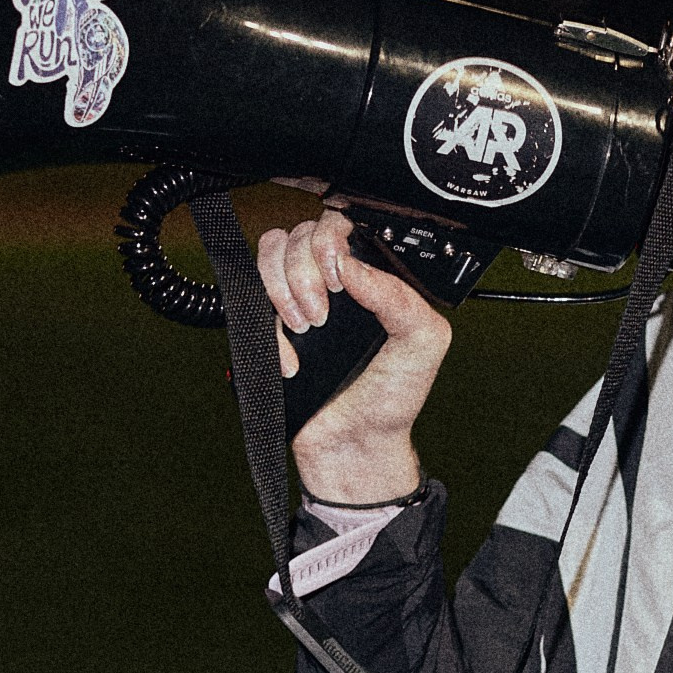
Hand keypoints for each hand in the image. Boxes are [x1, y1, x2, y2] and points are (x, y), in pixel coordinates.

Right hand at [256, 202, 451, 500]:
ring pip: (269, 254)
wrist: (355, 446)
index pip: (343, 226)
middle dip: (305, 271)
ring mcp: (298, 303)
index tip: (339, 278)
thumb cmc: (392, 397)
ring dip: (283, 288)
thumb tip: (352, 263)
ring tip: (307, 328)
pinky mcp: (270, 330)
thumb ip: (400, 296)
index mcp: (372, 279)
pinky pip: (250, 303)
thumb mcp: (422, 341)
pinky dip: (270, 330)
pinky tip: (293, 361)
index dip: (332, 241)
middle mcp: (333, 284)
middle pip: (299, 234)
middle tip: (323, 315)